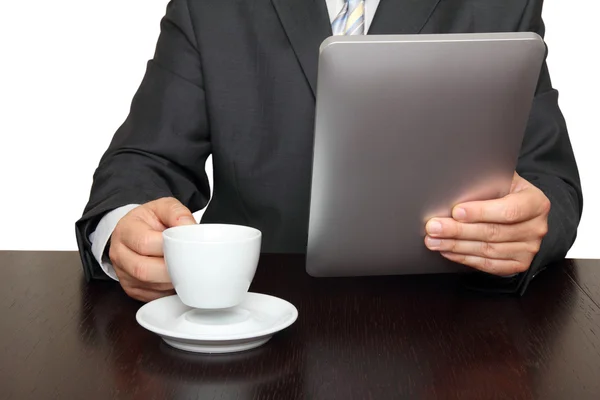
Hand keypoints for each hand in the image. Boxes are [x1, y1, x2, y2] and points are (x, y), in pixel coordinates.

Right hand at [109, 197, 195, 301]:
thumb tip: (189, 228)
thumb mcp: (163, 207)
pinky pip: (153, 296)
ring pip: (150, 285)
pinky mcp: (132, 289)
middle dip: (171, 268)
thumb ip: (177, 214)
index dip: (168, 246)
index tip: (184, 244)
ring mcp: (123, 274)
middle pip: (144, 269)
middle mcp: (119, 253)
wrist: (138, 231)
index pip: (145, 243)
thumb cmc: (151, 220)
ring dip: (172, 280)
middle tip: (189, 262)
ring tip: (185, 269)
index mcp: (125, 230)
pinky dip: (169, 290)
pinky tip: (176, 278)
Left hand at [424, 172, 550, 275]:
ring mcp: (529, 248)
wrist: (520, 211)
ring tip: (433, 240)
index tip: (456, 211)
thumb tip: (454, 187)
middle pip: (494, 232)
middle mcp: (537, 227)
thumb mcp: (501, 181)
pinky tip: (448, 251)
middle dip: (459, 230)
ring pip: (488, 250)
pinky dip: (465, 258)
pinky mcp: (519, 264)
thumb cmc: (504, 192)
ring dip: (456, 246)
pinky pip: (488, 265)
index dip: (481, 212)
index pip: (509, 210)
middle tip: (433, 227)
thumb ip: (485, 183)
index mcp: (536, 202)